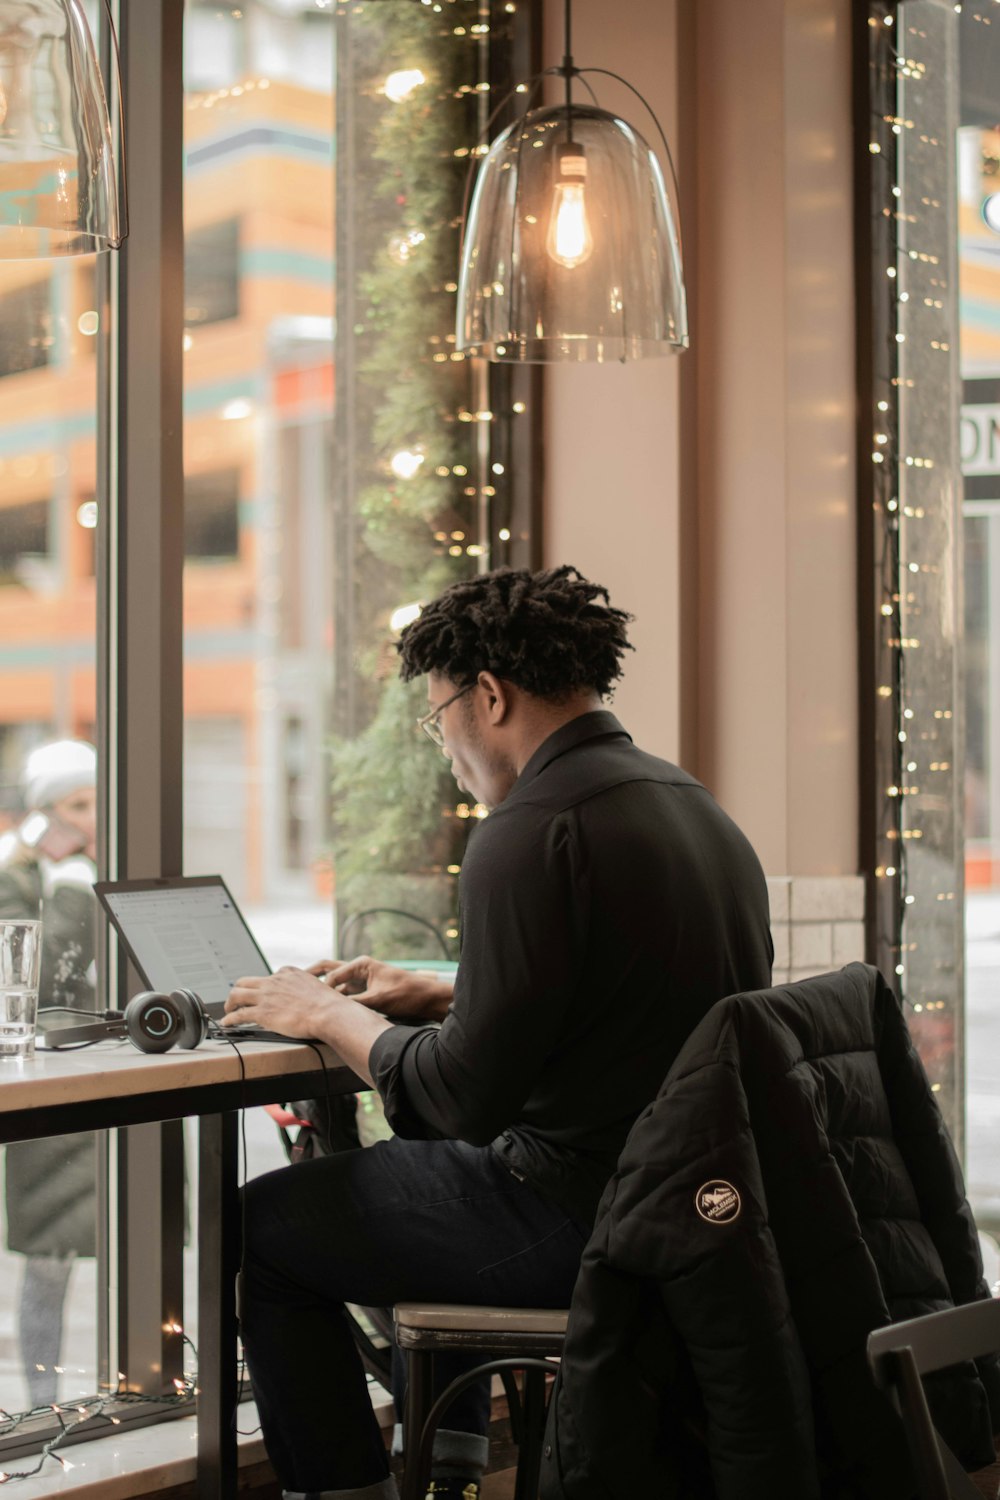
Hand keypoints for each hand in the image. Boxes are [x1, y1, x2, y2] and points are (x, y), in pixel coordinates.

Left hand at [223, 966, 352, 1038]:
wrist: (328, 1013)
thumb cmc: (328, 1004)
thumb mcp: (316, 986)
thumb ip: (305, 987)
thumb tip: (308, 996)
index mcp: (288, 973)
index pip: (268, 977)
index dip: (262, 986)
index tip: (260, 993)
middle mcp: (274, 981)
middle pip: (245, 981)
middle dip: (237, 990)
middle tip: (235, 1000)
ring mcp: (266, 996)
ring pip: (237, 995)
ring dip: (229, 1003)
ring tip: (227, 1010)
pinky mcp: (262, 1013)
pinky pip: (238, 1014)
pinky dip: (229, 1018)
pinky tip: (227, 1022)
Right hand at [307, 955, 452, 1021]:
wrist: (427, 999)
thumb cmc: (406, 995)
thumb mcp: (378, 1000)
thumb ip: (355, 1004)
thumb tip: (334, 1011)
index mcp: (361, 964)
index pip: (332, 973)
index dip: (319, 987)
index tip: (307, 999)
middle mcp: (359, 970)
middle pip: (329, 971)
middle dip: (311, 978)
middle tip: (293, 985)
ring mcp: (361, 981)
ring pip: (336, 985)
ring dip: (323, 992)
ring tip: (303, 1001)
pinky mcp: (365, 992)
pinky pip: (345, 995)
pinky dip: (334, 1001)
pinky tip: (323, 1011)